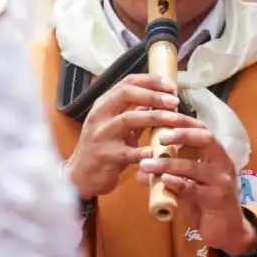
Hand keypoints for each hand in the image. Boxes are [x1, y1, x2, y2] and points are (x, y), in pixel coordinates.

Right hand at [64, 73, 172, 200]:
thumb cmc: (102, 148)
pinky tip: (158, 151)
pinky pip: (128, 152)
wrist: (80, 176)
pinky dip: (145, 151)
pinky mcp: (106, 156)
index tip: (170, 85)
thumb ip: (135, 112)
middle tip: (174, 101)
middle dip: (153, 95)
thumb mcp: (115, 126)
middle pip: (125, 94)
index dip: (150, 81)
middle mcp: (99, 116)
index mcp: (103, 105)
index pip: (126, 83)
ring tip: (175, 119)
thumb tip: (159, 98)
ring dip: (154, 117)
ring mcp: (101, 135)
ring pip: (128, 119)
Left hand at [137, 93, 256, 255]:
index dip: (183, 121)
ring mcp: (222, 182)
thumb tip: (139, 169)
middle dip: (182, 133)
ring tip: (146, 164)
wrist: (228, 232)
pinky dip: (178, 183)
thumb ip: (168, 176)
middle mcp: (222, 163)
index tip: (162, 114)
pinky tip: (164, 181)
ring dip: (168, 164)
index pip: (202, 129)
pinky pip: (194, 189)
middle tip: (159, 136)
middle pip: (206, 139)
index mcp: (216, 155)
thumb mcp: (186, 187)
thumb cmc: (207, 205)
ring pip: (194, 166)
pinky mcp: (217, 200)